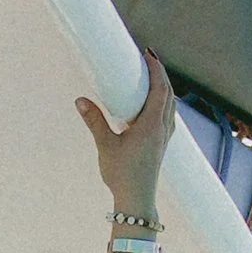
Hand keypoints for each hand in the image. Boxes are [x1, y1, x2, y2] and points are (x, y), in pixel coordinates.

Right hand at [76, 55, 173, 222]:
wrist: (137, 198)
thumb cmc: (121, 174)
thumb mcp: (105, 145)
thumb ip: (94, 121)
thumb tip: (80, 100)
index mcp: (151, 125)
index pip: (159, 89)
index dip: (156, 69)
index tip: (148, 54)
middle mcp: (162, 128)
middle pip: (169, 93)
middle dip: (161, 73)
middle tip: (148, 58)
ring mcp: (164, 137)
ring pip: (171, 104)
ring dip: (165, 87)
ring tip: (153, 76)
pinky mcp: (162, 144)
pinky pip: (168, 115)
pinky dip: (164, 102)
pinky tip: (155, 104)